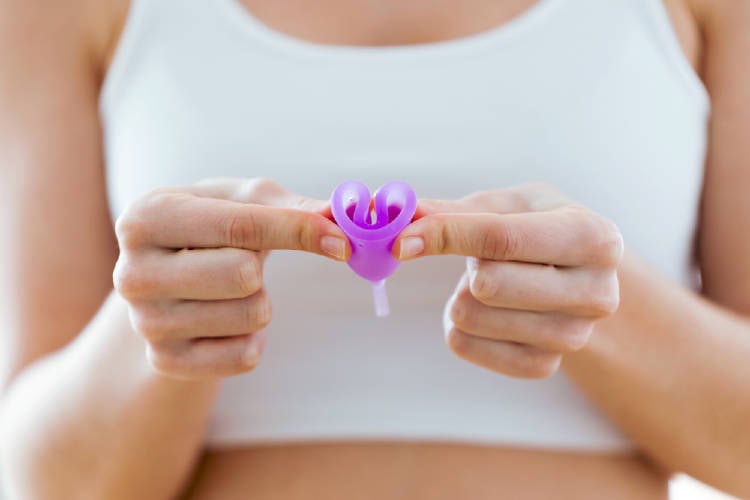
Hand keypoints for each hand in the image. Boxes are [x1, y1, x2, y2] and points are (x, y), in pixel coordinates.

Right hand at [113, 178, 350, 379]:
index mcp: (146, 218)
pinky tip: (225, 321)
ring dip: (259, 302)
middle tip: (244, 263)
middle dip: (262, 269)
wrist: (164, 282)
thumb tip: (341, 219)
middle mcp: (132, 273)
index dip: (298, 230)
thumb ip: (293, 208)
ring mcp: (144, 323)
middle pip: (243, 274)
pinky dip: (254, 338)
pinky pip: (246, 355)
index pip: (240, 226)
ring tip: (228, 291)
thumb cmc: (210, 229)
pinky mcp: (165, 363)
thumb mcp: (241, 203)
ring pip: (251, 315)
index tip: (342, 241)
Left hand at [392, 184, 623, 378]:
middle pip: (487, 285)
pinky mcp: (545, 366)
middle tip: (480, 258)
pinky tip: (487, 310)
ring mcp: (573, 336)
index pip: (502, 238)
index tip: (403, 239)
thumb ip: (454, 211)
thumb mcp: (508, 206)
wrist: (577, 276)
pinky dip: (460, 325)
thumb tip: (400, 214)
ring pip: (471, 316)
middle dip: (466, 266)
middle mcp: (596, 293)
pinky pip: (465, 345)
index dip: (446, 234)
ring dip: (462, 295)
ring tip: (491, 282)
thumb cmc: (538, 229)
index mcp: (594, 237)